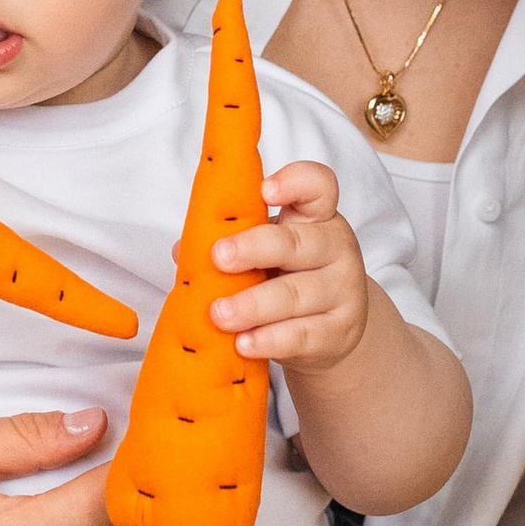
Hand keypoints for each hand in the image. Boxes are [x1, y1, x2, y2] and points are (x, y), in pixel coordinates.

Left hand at [208, 163, 369, 369]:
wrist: (331, 329)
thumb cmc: (288, 278)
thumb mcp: (265, 254)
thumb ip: (230, 242)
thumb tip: (181, 251)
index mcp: (315, 218)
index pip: (318, 186)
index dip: (294, 182)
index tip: (264, 190)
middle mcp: (335, 248)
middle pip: (298, 243)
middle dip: (254, 248)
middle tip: (219, 257)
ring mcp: (342, 291)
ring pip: (296, 295)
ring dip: (253, 305)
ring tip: (220, 314)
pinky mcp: (339, 331)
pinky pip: (301, 336)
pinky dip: (269, 340)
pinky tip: (244, 343)